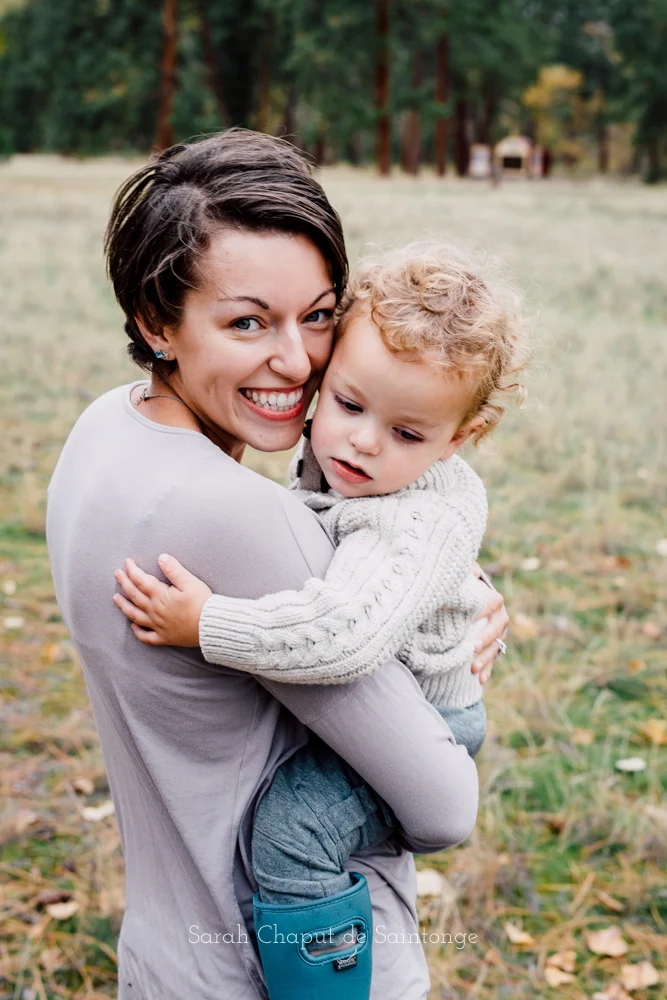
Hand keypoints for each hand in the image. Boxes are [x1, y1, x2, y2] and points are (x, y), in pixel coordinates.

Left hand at [112, 554, 211, 646]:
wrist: (211, 626)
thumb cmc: (203, 603)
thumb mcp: (190, 582)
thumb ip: (174, 570)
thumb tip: (161, 557)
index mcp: (160, 596)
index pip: (141, 580)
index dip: (132, 570)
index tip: (127, 562)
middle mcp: (155, 611)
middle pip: (134, 595)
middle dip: (124, 583)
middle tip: (117, 574)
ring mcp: (158, 625)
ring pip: (135, 615)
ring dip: (124, 606)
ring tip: (115, 598)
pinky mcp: (165, 637)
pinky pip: (146, 637)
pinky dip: (138, 632)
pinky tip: (133, 626)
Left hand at [471, 564, 508, 684]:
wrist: (462, 600)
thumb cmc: (460, 586)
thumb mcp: (461, 576)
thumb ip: (466, 571)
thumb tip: (470, 568)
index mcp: (492, 597)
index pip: (493, 602)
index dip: (484, 610)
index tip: (470, 617)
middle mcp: (498, 616)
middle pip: (498, 627)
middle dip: (486, 638)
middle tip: (472, 647)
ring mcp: (497, 633)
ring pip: (496, 646)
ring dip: (486, 658)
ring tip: (472, 669)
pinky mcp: (492, 646)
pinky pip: (492, 659)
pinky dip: (487, 670)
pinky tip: (479, 680)